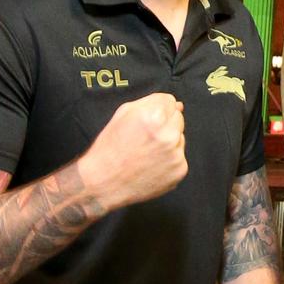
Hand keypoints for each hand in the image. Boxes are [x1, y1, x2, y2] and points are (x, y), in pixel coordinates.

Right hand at [77, 92, 187, 210]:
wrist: (103, 182)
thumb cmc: (110, 148)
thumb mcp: (123, 114)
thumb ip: (152, 102)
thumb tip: (178, 104)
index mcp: (154, 117)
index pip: (170, 101)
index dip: (157, 110)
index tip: (148, 121)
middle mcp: (168, 134)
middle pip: (178, 118)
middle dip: (165, 125)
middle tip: (145, 138)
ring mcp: (175, 154)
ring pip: (180, 138)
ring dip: (168, 142)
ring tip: (146, 153)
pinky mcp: (179, 170)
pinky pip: (179, 157)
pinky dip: (169, 161)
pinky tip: (151, 165)